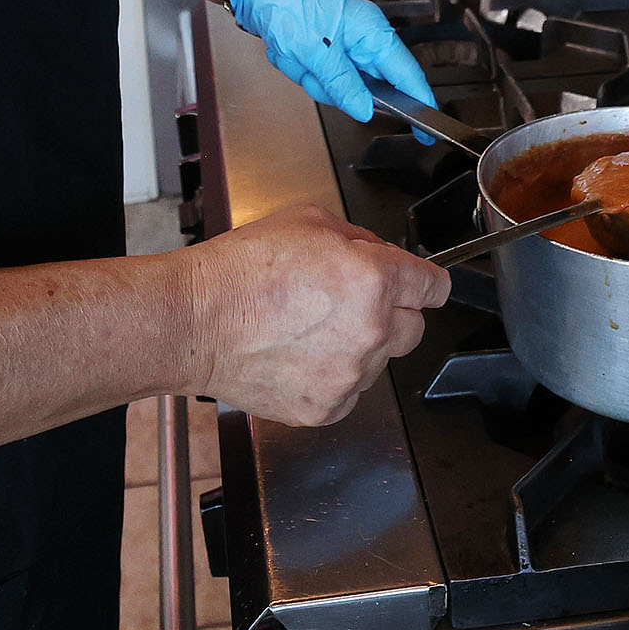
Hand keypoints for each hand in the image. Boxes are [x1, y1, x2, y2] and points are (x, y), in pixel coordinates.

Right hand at [185, 205, 449, 426]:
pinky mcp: (325, 408)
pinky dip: (333, 377)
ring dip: (358, 346)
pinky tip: (299, 356)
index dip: (426, 283)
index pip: (433, 287)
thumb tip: (380, 254)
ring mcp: (349, 376)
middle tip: (351, 303)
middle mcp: (370, 331)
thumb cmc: (240, 271)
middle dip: (392, 313)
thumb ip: (358, 238)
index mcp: (373, 279)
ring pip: (378, 362)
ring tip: (309, 329)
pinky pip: (349, 392)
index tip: (423, 287)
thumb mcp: (308, 221)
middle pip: (413, 328)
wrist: (195, 322)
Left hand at [229, 0, 435, 132]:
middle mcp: (362, 37)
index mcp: (372, 32)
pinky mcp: (324, 46)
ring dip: (311, 76)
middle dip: (333, 87)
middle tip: (311, 71)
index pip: (406, 74)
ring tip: (294, 54)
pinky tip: (288, 51)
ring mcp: (343, 42)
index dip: (419, 103)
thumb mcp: (316, 52)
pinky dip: (300, 68)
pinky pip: (319, 75)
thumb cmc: (288, 4)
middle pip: (365, 86)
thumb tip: (364, 109)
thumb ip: (344, 84)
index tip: (427, 131)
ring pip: (337, 84)